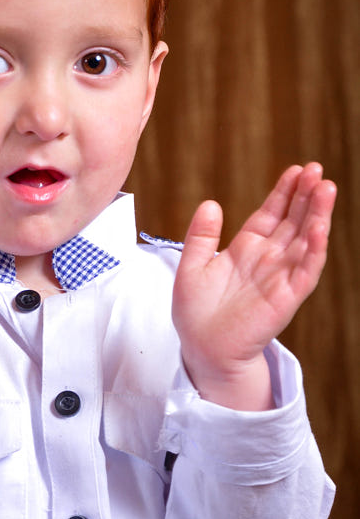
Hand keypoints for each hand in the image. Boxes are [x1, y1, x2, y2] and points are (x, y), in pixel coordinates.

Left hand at [172, 163, 335, 409]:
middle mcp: (268, 260)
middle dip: (306, 195)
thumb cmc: (196, 313)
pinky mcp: (286, 298)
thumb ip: (201, 236)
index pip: (271, 214)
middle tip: (317, 169)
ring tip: (326, 188)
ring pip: (305, 240)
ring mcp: (280, 277)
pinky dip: (314, 250)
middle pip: (293, 221)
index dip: (284, 192)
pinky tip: (320, 228)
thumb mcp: (191, 267)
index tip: (296, 169)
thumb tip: (211, 203)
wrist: (202, 350)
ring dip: (317, 215)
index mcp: (246, 249)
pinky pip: (305, 271)